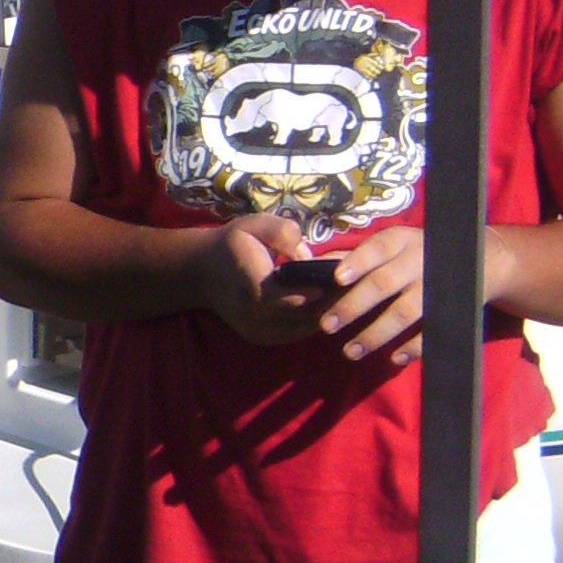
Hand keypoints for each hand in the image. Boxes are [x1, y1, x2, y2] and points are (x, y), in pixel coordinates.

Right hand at [192, 214, 341, 347]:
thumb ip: (283, 232)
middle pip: (308, 315)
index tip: (348, 276)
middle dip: (336, 300)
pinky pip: (300, 331)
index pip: (297, 298)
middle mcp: (256, 317)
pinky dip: (317, 318)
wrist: (202, 274)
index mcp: (253, 288)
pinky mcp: (264, 339)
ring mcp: (260, 332)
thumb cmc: (232, 245)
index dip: (325, 291)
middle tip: (361, 282)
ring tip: (351, 291)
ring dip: (330, 311)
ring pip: (308, 327)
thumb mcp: (254, 224)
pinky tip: (329, 301)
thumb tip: (307, 255)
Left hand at [314, 227, 499, 367]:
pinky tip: (395, 358)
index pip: (377, 249)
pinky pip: (434, 331)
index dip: (358, 263)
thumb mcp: (392, 246)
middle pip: (385, 283)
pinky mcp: (454, 309)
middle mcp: (420, 260)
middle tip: (326, 326)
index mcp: (401, 241)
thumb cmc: (417, 253)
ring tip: (350, 351)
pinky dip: (415, 346)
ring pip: (406, 311)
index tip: (337, 279)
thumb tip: (314, 266)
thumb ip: (357, 257)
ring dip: (376, 333)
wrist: (481, 259)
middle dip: (353, 305)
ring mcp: (439, 286)